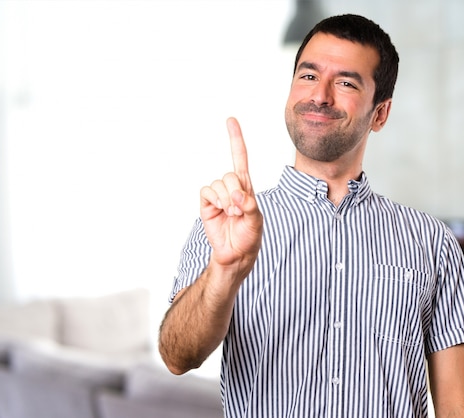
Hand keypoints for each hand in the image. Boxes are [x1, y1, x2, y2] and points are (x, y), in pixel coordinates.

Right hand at [200, 118, 262, 278]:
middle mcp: (232, 188)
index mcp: (246, 187)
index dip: (235, 139)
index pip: (240, 158)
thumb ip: (249, 206)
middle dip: (236, 191)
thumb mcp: (256, 220)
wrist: (235, 254)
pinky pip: (206, 191)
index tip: (230, 120)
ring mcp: (218, 196)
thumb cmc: (249, 237)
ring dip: (226, 199)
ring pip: (219, 183)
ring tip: (231, 214)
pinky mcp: (207, 204)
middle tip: (239, 209)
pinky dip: (215, 200)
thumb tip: (237, 195)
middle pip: (230, 174)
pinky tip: (221, 210)